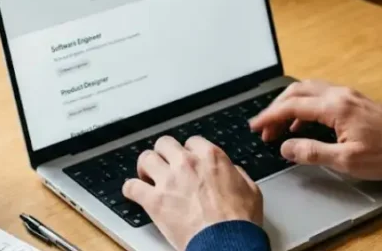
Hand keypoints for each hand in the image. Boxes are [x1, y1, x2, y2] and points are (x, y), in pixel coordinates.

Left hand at [123, 136, 262, 250]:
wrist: (227, 243)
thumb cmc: (239, 222)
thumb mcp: (250, 189)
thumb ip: (236, 174)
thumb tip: (230, 171)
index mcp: (211, 157)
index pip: (192, 141)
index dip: (189, 151)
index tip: (187, 159)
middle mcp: (187, 164)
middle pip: (164, 143)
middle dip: (164, 153)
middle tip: (165, 164)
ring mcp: (169, 181)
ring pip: (145, 158)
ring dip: (146, 167)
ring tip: (148, 175)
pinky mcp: (155, 201)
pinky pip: (131, 187)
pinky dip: (131, 189)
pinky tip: (134, 192)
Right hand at [249, 80, 381, 180]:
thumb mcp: (346, 161)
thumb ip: (312, 152)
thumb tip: (286, 147)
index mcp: (335, 107)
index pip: (292, 106)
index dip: (269, 116)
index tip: (256, 126)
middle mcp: (340, 94)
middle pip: (297, 91)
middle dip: (275, 107)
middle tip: (264, 127)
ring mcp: (348, 95)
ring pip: (308, 90)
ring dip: (290, 105)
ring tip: (279, 126)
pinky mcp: (354, 100)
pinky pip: (320, 95)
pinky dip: (304, 105)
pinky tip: (303, 123)